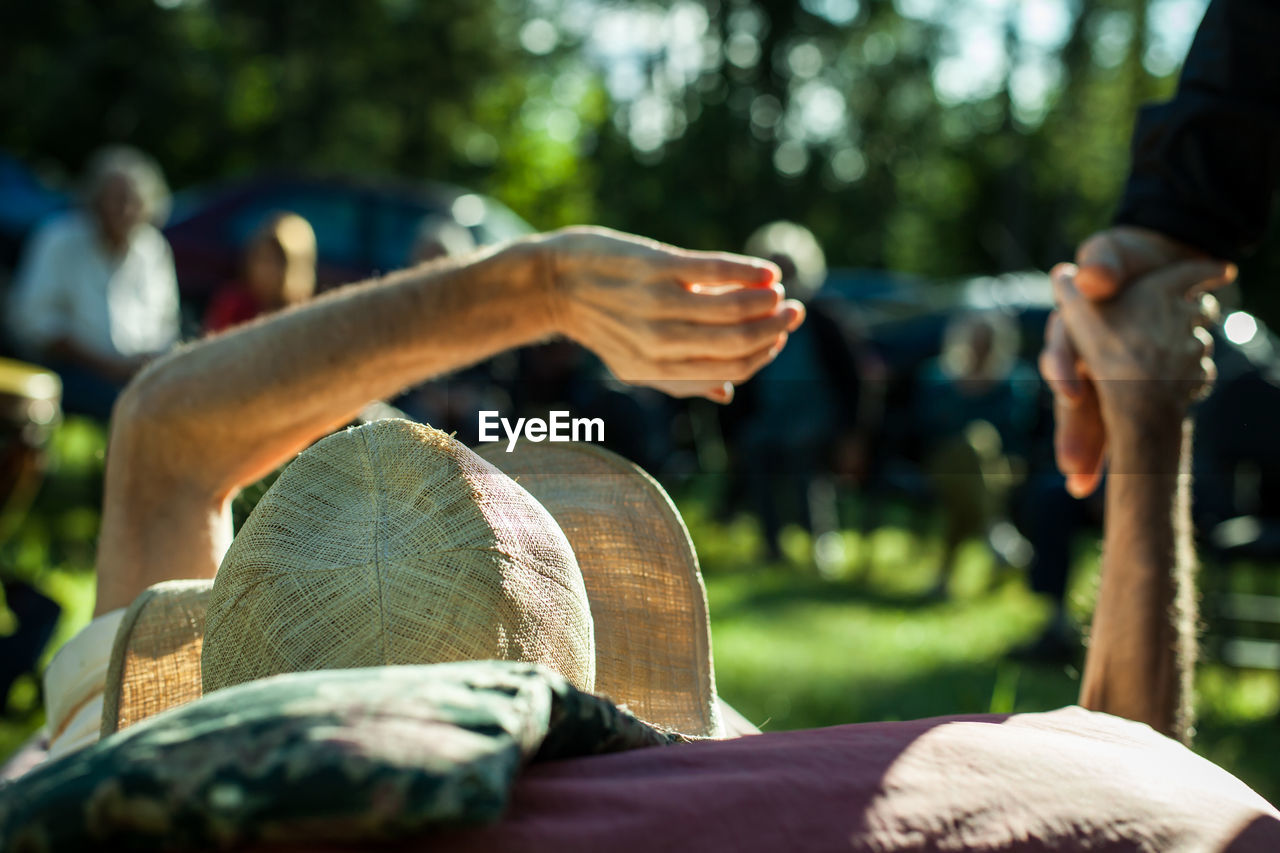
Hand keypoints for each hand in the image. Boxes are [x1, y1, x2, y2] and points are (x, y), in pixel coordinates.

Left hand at [541, 226, 804, 402]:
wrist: (554, 279)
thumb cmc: (602, 320)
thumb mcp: (632, 361)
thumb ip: (678, 378)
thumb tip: (727, 394)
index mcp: (655, 370)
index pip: (728, 370)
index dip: (762, 355)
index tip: (778, 336)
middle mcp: (656, 342)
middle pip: (735, 343)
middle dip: (773, 329)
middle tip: (793, 312)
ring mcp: (655, 303)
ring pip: (731, 310)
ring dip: (766, 302)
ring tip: (780, 292)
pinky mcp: (655, 266)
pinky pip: (715, 271)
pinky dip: (748, 272)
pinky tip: (768, 271)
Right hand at [1040, 226, 1213, 495]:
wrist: (1149, 273)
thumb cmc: (1123, 262)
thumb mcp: (1112, 255)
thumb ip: (1103, 264)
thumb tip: (1090, 279)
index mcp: (1074, 326)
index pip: (1064, 351)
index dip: (1064, 371)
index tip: (1070, 392)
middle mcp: (1082, 356)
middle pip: (1073, 400)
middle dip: (1073, 435)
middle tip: (1072, 468)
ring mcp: (1099, 377)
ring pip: (1092, 418)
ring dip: (1088, 451)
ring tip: (1082, 485)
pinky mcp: (1119, 390)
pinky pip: (1117, 421)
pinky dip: (1116, 449)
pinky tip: (1107, 478)